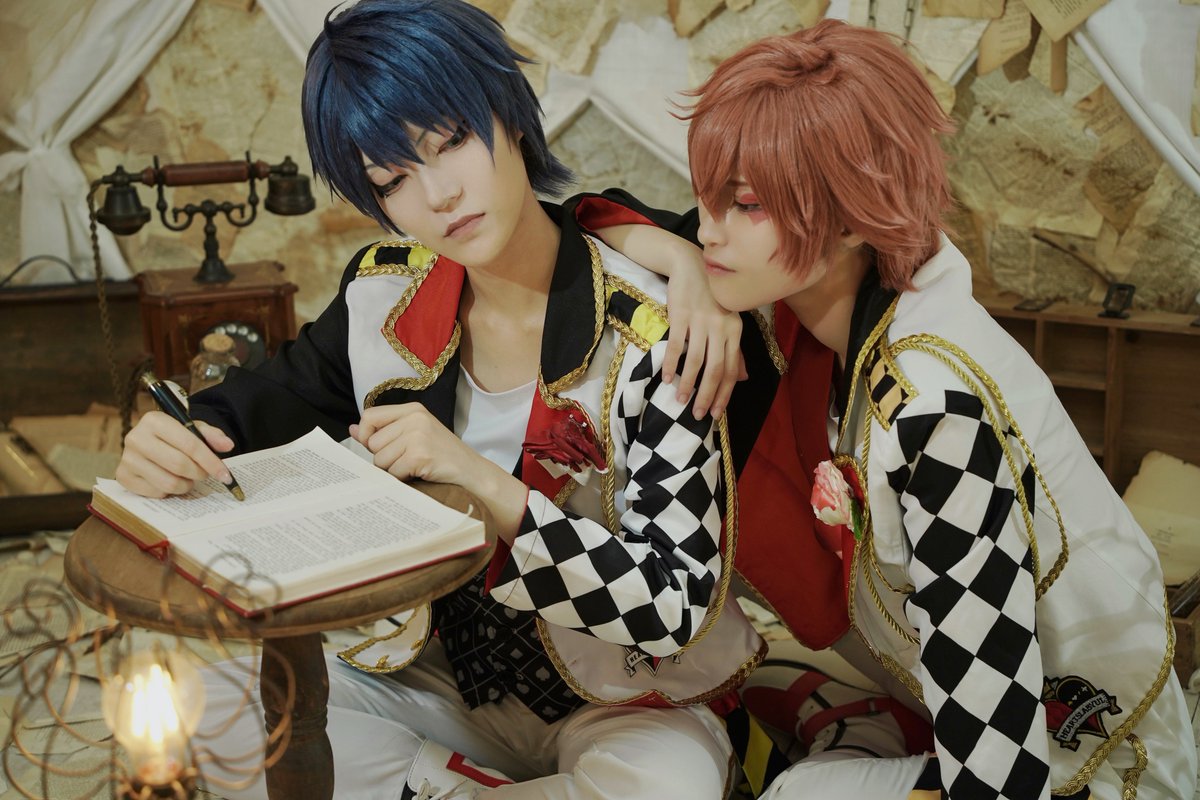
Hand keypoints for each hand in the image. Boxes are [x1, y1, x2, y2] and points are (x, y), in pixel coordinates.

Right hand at [115, 411, 233, 496]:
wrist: (150, 441)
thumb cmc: (175, 435)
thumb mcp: (194, 428)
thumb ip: (212, 436)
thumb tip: (227, 445)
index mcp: (154, 420)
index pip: (190, 444)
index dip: (211, 462)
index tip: (225, 475)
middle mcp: (136, 437)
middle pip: (179, 465)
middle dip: (199, 473)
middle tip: (204, 474)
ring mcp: (127, 458)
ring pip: (169, 483)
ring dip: (186, 484)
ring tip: (188, 477)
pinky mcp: (123, 476)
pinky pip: (156, 493)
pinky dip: (169, 491)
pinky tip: (169, 479)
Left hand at [351, 403, 528, 543]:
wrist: (472, 472)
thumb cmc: (442, 456)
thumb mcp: (414, 435)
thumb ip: (383, 431)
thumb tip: (352, 429)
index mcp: (412, 409)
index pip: (369, 416)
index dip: (366, 435)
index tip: (376, 447)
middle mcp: (415, 418)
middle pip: (373, 442)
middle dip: (383, 458)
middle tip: (405, 461)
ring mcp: (418, 436)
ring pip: (380, 459)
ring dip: (393, 470)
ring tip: (413, 468)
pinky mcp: (420, 455)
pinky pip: (393, 472)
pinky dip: (403, 479)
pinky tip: (419, 474)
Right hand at [664, 257, 747, 418]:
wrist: (690, 265)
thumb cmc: (711, 296)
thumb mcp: (728, 321)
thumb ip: (735, 350)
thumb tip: (743, 378)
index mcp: (735, 331)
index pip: (732, 370)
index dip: (724, 395)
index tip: (715, 414)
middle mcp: (721, 327)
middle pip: (716, 370)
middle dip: (707, 396)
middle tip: (697, 415)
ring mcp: (701, 321)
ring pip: (696, 361)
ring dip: (687, 384)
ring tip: (680, 401)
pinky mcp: (681, 315)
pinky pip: (676, 346)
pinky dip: (671, 364)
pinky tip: (666, 378)